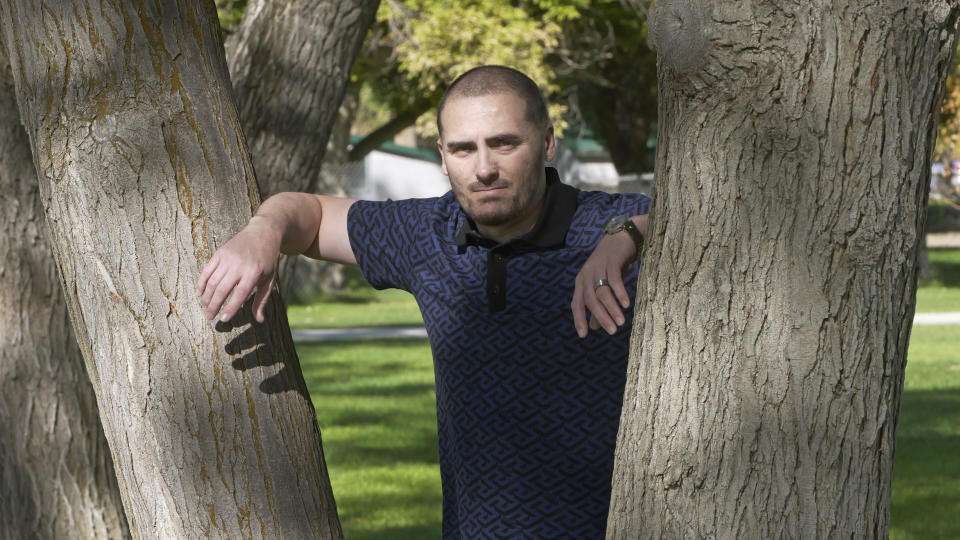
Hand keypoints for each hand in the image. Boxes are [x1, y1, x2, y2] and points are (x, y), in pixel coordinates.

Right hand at [196, 217, 280, 322]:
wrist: (263, 233)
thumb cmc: (268, 259)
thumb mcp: (270, 279)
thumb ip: (262, 300)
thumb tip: (260, 320)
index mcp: (253, 272)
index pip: (240, 294)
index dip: (230, 307)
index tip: (223, 319)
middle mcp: (239, 265)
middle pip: (222, 289)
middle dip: (213, 305)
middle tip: (209, 317)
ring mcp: (227, 258)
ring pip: (212, 281)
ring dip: (206, 297)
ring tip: (205, 308)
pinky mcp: (220, 253)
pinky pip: (207, 270)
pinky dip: (201, 283)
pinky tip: (199, 294)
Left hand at [571, 214, 647, 337]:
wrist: (622, 238)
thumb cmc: (611, 266)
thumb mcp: (603, 286)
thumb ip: (598, 306)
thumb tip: (594, 328)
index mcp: (581, 282)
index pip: (577, 303)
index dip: (579, 319)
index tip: (583, 335)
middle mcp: (586, 275)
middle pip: (590, 299)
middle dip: (601, 317)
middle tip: (612, 331)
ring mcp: (598, 267)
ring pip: (602, 291)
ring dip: (612, 308)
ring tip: (621, 322)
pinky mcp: (611, 261)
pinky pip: (614, 279)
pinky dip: (620, 293)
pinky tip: (626, 304)